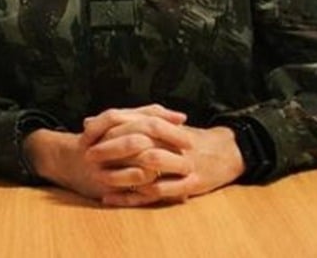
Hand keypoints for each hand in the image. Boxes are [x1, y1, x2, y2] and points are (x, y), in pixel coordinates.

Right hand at [22, 104, 185, 200]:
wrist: (68, 160)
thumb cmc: (104, 141)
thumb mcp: (122, 124)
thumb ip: (150, 116)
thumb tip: (181, 117)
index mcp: (115, 120)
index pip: (145, 115)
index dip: (167, 121)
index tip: (186, 128)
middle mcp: (108, 136)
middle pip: (144, 133)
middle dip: (169, 141)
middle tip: (189, 146)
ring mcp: (104, 158)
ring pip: (137, 155)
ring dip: (162, 162)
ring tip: (180, 166)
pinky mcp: (101, 180)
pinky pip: (128, 181)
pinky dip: (147, 181)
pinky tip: (162, 181)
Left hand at [86, 119, 245, 206]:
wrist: (227, 150)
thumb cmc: (186, 138)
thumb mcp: (159, 124)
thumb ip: (126, 122)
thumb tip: (88, 119)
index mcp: (165, 125)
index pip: (134, 121)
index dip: (110, 129)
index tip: (88, 135)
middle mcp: (174, 141)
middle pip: (138, 142)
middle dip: (111, 150)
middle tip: (89, 157)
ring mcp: (183, 162)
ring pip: (149, 167)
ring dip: (122, 174)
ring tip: (100, 178)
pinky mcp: (190, 183)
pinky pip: (159, 191)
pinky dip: (136, 196)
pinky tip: (115, 197)